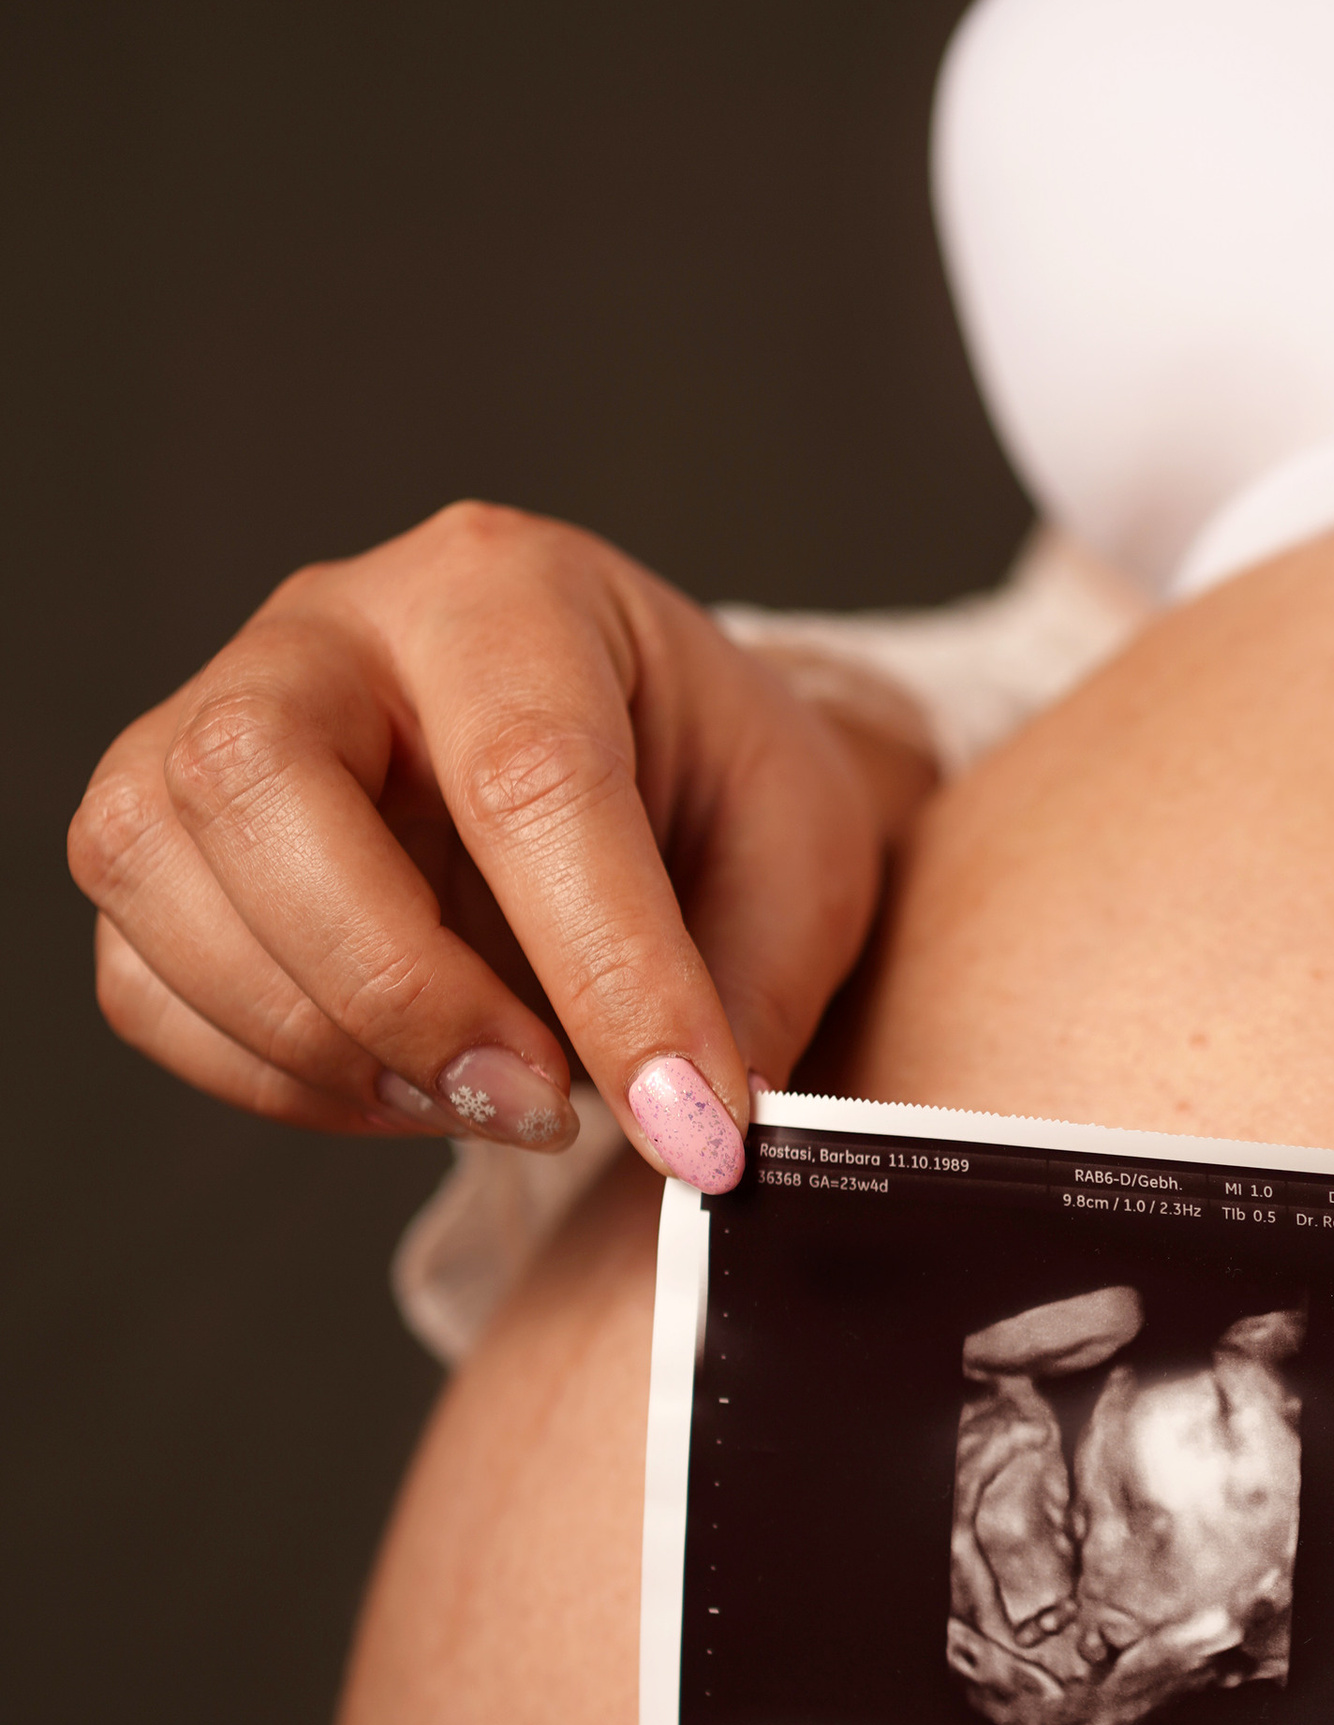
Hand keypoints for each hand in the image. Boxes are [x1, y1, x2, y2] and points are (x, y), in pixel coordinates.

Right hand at [69, 500, 930, 1186]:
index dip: (609, 972)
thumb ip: (757, 984)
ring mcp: (212, 722)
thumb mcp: (799, 855)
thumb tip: (710, 1133)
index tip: (691, 1121)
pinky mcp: (163, 843)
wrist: (633, 757)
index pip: (529, 775)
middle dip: (398, 985)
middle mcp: (332, 629)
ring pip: (159, 869)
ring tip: (487, 1098)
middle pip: (260, 776)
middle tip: (541, 1103)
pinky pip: (142, 979)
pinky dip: (265, 1074)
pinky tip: (403, 1086)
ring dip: (320, 1038)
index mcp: (510, 591)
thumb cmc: (707, 782)